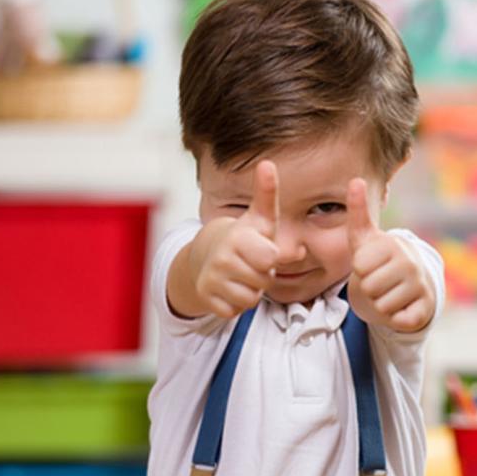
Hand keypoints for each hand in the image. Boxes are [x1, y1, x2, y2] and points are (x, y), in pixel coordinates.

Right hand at [193, 160, 279, 317]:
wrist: (204, 256)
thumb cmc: (243, 237)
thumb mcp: (260, 217)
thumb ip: (267, 194)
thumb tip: (267, 164)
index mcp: (237, 238)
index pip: (270, 259)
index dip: (271, 258)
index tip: (262, 248)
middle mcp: (221, 259)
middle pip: (263, 281)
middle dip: (263, 275)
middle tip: (252, 263)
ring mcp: (211, 280)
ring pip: (250, 299)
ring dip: (251, 290)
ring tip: (242, 275)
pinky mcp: (206, 299)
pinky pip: (234, 311)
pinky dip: (235, 303)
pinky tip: (230, 288)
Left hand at [346, 178, 435, 332]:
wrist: (412, 283)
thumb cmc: (380, 259)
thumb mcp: (365, 238)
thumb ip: (358, 211)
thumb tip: (356, 179)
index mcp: (393, 244)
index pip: (359, 266)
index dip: (360, 269)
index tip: (372, 264)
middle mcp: (411, 263)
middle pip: (368, 287)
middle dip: (369, 288)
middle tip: (380, 281)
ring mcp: (421, 287)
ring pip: (381, 306)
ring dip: (381, 304)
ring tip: (390, 293)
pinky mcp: (425, 309)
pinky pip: (398, 320)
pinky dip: (395, 318)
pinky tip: (402, 306)